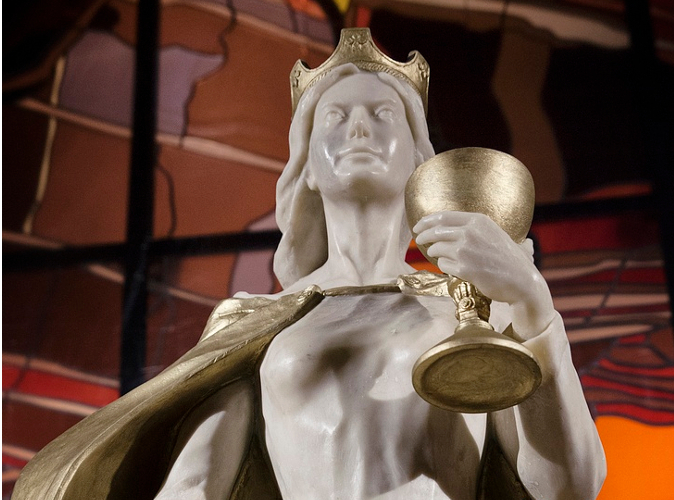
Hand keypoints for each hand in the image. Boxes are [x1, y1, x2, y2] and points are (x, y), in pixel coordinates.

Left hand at [413, 211, 555, 339]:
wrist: (521, 281)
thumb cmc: (508, 259)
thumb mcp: (493, 233)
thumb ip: (472, 228)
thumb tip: (445, 227)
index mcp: (478, 221)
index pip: (442, 216)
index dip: (426, 221)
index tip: (418, 226)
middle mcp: (470, 232)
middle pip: (435, 232)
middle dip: (423, 236)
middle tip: (419, 241)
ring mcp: (466, 251)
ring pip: (436, 249)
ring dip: (436, 254)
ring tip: (444, 258)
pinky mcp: (464, 269)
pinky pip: (443, 266)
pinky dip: (445, 268)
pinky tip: (455, 269)